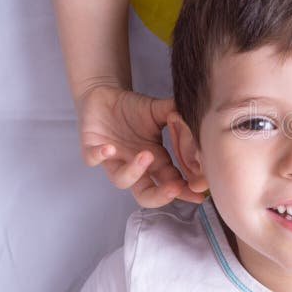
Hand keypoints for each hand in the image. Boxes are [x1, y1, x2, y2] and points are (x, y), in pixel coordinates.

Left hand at [76, 85, 204, 206]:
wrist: (103, 96)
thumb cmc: (132, 108)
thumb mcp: (159, 110)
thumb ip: (177, 113)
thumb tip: (199, 113)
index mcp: (155, 160)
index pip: (172, 181)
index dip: (184, 190)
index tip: (199, 193)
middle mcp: (135, 166)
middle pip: (146, 194)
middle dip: (160, 196)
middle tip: (174, 188)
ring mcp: (114, 160)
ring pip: (122, 180)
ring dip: (134, 171)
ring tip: (145, 155)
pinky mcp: (92, 149)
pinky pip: (93, 159)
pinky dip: (100, 156)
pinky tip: (109, 148)